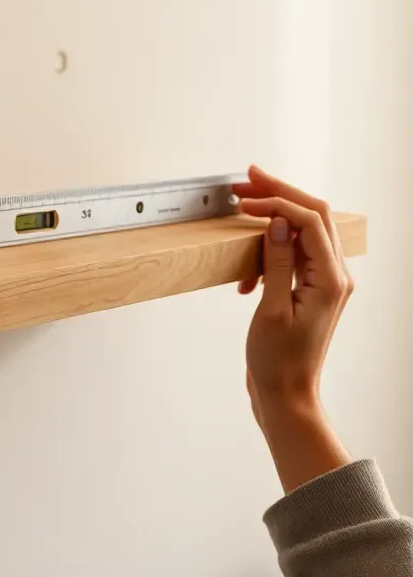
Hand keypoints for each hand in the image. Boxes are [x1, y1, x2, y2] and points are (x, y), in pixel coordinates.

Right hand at [234, 165, 354, 419]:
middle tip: (245, 181)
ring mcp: (324, 282)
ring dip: (271, 219)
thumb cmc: (279, 362)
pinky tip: (245, 276)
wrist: (285, 395)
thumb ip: (277, 262)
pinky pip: (292, 254)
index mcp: (331, 280)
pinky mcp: (309, 289)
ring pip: (302, 231)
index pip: (309, 220)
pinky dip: (267, 251)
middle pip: (313, 216)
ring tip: (241, 211)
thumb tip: (278, 222)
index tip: (245, 200)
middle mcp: (335, 276)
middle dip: (278, 195)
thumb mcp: (272, 310)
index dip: (276, 202)